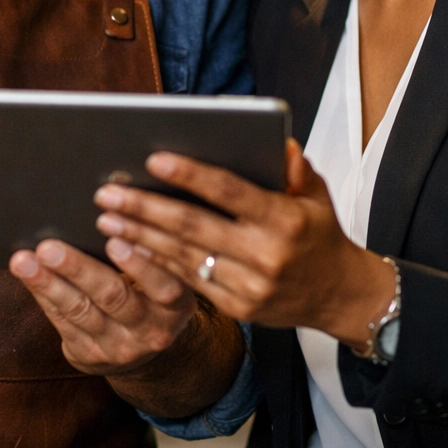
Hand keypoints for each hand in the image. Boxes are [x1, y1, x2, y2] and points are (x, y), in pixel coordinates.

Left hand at [9, 237, 196, 375]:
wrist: (143, 346)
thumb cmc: (152, 290)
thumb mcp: (166, 273)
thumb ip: (148, 243)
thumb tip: (117, 186)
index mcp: (178, 304)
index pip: (164, 284)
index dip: (140, 263)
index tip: (114, 239)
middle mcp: (152, 329)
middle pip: (113, 296)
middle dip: (78, 269)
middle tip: (50, 247)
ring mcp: (119, 346)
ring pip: (80, 310)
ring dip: (48, 283)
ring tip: (24, 260)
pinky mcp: (90, 355)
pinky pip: (62, 321)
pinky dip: (43, 294)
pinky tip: (28, 274)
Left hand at [94, 139, 395, 347]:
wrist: (340, 296)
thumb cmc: (321, 236)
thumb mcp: (318, 196)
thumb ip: (295, 168)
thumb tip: (277, 140)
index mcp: (285, 219)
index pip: (230, 191)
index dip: (190, 174)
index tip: (153, 158)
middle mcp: (265, 254)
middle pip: (194, 226)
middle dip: (146, 207)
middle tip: (108, 192)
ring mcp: (249, 285)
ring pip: (184, 256)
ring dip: (141, 235)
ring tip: (107, 217)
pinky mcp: (238, 308)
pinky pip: (190, 281)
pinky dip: (156, 262)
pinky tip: (130, 246)